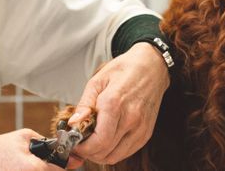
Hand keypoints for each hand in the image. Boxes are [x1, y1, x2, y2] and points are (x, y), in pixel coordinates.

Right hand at [0, 128, 78, 169]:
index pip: (60, 169)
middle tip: (45, 159)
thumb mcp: (20, 136)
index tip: (75, 161)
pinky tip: (18, 167)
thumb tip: (54, 146)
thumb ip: (41, 140)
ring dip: (41, 169)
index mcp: (35, 167)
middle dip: (51, 167)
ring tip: (23, 163)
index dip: (68, 163)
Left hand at [68, 42, 169, 164]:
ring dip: (100, 155)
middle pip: (105, 152)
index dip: (82, 148)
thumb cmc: (124, 70)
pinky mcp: (146, 133)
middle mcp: (130, 119)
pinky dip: (113, 151)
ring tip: (92, 143)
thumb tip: (73, 124)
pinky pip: (126, 152)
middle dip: (88, 153)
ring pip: (115, 157)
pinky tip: (106, 140)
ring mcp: (140, 128)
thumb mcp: (97, 81)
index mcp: (114, 104)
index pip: (98, 141)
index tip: (74, 144)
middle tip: (79, 144)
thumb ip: (84, 105)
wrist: (152, 67)